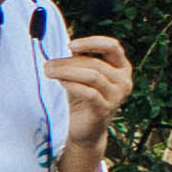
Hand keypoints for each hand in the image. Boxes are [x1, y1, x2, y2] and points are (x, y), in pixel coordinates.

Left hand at [51, 37, 133, 171]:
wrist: (86, 130)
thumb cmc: (84, 98)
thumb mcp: (84, 75)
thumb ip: (81, 59)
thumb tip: (69, 45)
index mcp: (122, 68)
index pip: (112, 46)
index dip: (92, 42)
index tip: (70, 45)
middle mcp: (123, 80)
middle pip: (96, 63)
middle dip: (69, 62)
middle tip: (48, 64)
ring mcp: (117, 96)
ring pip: (93, 76)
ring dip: (67, 71)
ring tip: (49, 72)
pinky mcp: (105, 109)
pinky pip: (89, 93)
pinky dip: (73, 85)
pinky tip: (61, 83)